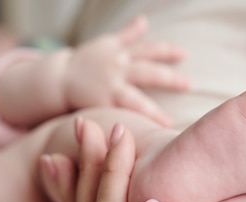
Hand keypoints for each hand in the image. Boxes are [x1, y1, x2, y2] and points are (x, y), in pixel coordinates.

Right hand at [63, 15, 189, 124]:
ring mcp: (108, 88)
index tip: (185, 54)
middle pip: (146, 72)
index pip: (148, 49)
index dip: (167, 50)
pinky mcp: (99, 106)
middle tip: (188, 84)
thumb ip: (128, 35)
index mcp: (120, 54)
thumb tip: (144, 20)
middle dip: (168, 78)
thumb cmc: (85, 62)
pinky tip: (143, 136)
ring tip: (168, 123)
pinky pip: (117, 116)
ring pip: (133, 99)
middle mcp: (116, 69)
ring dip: (152, 111)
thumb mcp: (106, 44)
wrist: (57, 79)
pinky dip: (130, 126)